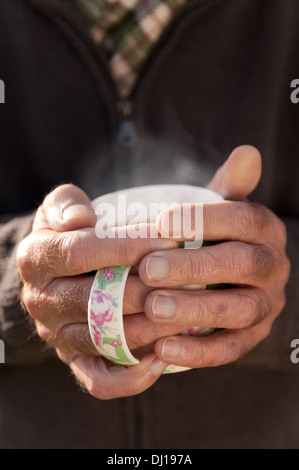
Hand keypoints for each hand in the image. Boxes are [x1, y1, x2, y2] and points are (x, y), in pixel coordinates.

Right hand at [16, 184, 180, 398]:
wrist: (58, 271)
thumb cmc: (69, 232)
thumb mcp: (61, 207)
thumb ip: (66, 204)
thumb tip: (80, 219)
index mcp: (35, 259)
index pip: (80, 252)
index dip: (126, 246)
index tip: (169, 240)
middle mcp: (41, 302)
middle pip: (96, 299)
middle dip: (147, 287)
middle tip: (189, 276)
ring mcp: (58, 336)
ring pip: (105, 340)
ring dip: (152, 327)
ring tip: (190, 309)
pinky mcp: (76, 361)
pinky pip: (100, 382)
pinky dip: (133, 377)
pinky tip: (165, 357)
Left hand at [139, 146, 290, 368]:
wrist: (226, 275)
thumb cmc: (214, 235)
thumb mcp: (221, 207)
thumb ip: (230, 184)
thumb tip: (247, 152)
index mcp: (264, 229)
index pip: (242, 218)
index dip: (204, 219)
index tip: (162, 222)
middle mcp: (272, 266)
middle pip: (242, 264)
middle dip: (195, 267)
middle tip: (150, 269)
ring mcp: (266, 305)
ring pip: (238, 310)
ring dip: (195, 310)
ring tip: (152, 308)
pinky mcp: (252, 337)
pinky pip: (231, 350)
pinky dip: (198, 352)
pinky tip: (162, 350)